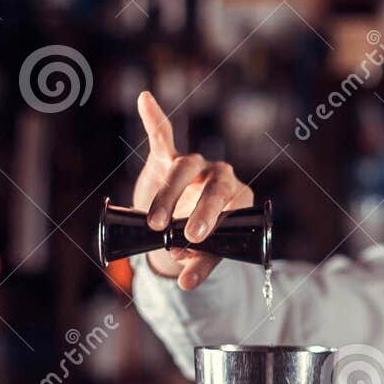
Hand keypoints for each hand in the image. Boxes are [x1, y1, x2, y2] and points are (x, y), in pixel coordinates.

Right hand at [132, 90, 251, 289]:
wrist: (180, 229)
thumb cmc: (199, 240)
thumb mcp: (203, 256)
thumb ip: (199, 265)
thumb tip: (186, 284)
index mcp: (239, 198)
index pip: (230, 206)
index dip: (212, 223)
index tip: (193, 243)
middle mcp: (221, 176)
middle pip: (214, 183)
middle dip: (198, 208)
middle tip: (182, 235)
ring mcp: (195, 166)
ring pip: (185, 168)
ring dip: (169, 195)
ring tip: (154, 224)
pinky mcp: (167, 158)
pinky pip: (162, 135)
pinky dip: (154, 118)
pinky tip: (145, 99)